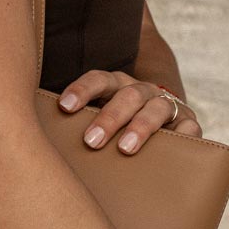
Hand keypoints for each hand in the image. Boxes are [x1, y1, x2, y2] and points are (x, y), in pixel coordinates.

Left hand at [56, 69, 202, 152]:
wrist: (161, 122)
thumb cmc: (116, 127)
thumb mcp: (97, 118)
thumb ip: (76, 122)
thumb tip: (39, 139)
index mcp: (116, 86)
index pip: (99, 80)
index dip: (82, 90)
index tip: (64, 107)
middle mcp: (142, 91)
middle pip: (127, 95)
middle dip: (109, 117)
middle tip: (91, 140)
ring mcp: (167, 106)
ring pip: (155, 109)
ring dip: (140, 126)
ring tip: (125, 148)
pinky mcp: (188, 123)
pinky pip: (189, 127)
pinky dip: (184, 134)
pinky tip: (174, 145)